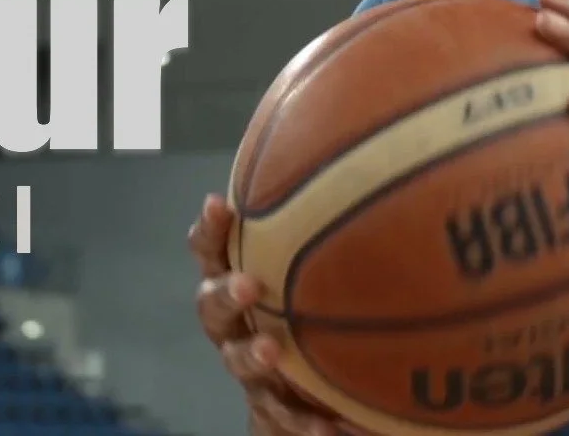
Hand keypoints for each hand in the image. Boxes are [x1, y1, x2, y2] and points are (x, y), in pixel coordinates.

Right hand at [189, 195, 338, 435]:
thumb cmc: (306, 309)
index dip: (210, 229)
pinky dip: (306, 422)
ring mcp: (248, 368)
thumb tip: (358, 159)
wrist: (299, 393)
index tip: (219, 203)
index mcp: (236, 283)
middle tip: (247, 284)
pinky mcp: (270, 408)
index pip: (212, 251)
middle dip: (225, 292)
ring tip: (274, 353)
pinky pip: (281, 417)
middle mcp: (234, 325)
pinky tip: (335, 428)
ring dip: (253, 355)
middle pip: (212, 306)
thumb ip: (321, 225)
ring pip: (238, 360)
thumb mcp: (311, 269)